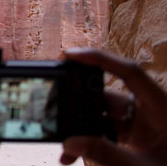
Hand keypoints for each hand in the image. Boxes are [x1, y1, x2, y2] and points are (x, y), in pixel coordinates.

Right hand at [60, 48, 166, 165]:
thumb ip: (107, 155)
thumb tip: (70, 143)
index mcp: (161, 107)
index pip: (130, 72)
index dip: (100, 59)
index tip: (70, 55)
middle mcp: (148, 109)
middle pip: (107, 93)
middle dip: (79, 97)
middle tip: (55, 97)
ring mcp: (138, 122)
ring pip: (101, 114)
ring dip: (80, 125)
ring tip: (65, 140)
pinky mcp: (130, 135)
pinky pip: (102, 130)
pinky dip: (87, 139)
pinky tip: (73, 151)